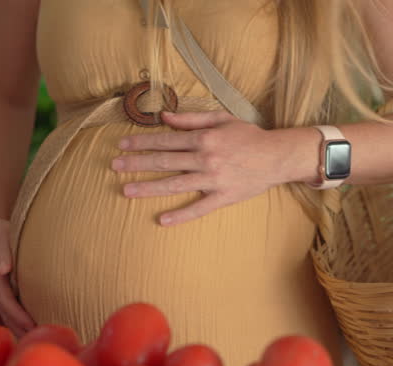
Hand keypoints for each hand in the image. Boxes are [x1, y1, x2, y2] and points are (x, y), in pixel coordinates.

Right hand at [0, 212, 35, 335]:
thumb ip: (1, 252)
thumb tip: (2, 269)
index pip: (6, 302)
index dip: (19, 316)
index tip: (32, 326)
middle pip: (7, 315)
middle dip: (22, 329)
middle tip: (40, 341)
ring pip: (8, 317)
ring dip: (21, 330)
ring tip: (39, 341)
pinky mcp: (4, 293)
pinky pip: (11, 313)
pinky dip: (21, 324)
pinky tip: (34, 330)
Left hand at [113, 110, 301, 225]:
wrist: (277, 156)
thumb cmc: (248, 136)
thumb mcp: (221, 119)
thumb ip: (191, 118)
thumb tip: (165, 117)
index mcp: (204, 138)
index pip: (165, 140)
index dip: (141, 142)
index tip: (122, 145)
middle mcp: (205, 158)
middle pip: (164, 161)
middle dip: (137, 163)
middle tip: (115, 166)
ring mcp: (213, 179)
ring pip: (175, 184)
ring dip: (149, 188)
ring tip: (126, 191)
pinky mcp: (223, 197)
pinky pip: (199, 208)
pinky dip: (181, 215)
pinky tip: (162, 220)